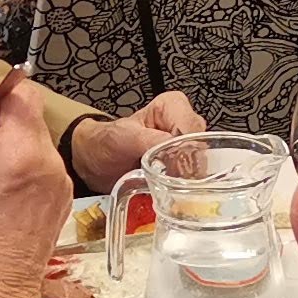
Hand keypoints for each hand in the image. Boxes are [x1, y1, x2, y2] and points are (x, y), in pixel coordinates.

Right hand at [0, 76, 72, 297]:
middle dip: (2, 124)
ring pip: (36, 142)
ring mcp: (62, 179)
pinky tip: (2, 192)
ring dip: (11, 147)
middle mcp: (52, 160)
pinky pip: (43, 166)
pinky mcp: (63, 196)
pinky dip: (23, 168)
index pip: (23, 92)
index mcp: (25, 150)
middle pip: (30, 117)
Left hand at [64, 91, 204, 190]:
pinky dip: (184, 187)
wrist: (95, 161)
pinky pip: (194, 178)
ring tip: (165, 186)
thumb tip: (178, 152)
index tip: (171, 168)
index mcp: (174, 106)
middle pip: (201, 148)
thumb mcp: (126, 138)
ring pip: (201, 165)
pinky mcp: (184, 167)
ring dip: (185, 180)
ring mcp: (187, 147)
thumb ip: (153, 142)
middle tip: (168, 180)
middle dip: (186, 168)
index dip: (184, 151)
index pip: (193, 130)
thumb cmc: (108, 142)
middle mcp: (185, 124)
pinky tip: (170, 192)